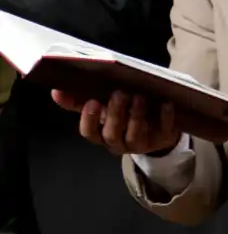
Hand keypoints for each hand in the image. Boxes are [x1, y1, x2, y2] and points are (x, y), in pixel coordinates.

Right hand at [55, 89, 182, 156]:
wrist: (157, 129)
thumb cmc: (123, 116)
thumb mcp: (103, 109)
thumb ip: (80, 101)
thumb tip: (56, 91)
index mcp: (102, 135)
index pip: (90, 133)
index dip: (89, 120)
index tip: (91, 102)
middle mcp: (119, 142)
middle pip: (112, 134)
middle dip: (115, 114)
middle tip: (119, 94)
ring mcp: (142, 142)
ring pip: (135, 133)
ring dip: (137, 115)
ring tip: (139, 96)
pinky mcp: (163, 137)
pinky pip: (164, 129)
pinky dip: (165, 116)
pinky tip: (165, 103)